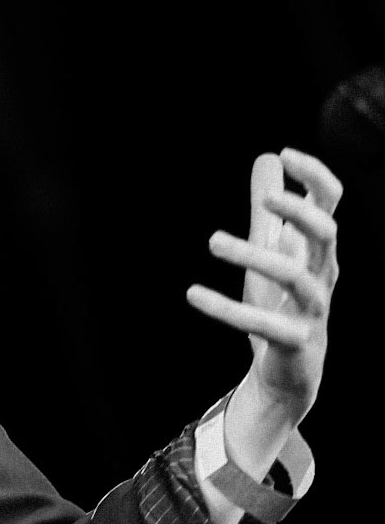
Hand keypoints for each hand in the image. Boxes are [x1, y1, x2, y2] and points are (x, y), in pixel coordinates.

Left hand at [186, 147, 340, 429]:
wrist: (290, 370)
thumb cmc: (282, 301)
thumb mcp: (274, 249)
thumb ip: (268, 208)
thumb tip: (267, 157)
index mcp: (317, 249)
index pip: (330, 203)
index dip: (315, 176)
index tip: (285, 154)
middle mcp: (322, 275)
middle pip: (327, 234)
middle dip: (300, 213)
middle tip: (266, 198)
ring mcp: (312, 310)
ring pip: (294, 277)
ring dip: (254, 255)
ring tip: (213, 241)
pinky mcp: (293, 341)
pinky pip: (262, 323)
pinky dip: (226, 308)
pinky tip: (193, 294)